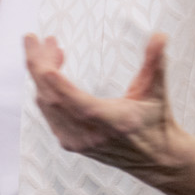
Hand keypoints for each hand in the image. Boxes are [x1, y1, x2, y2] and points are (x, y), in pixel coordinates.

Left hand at [24, 32, 194, 194]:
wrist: (155, 160)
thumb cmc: (157, 121)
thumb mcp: (157, 92)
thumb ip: (156, 62)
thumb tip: (160, 34)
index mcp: (115, 122)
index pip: (81, 105)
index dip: (60, 85)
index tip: (45, 64)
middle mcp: (92, 135)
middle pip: (54, 99)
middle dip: (39, 65)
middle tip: (33, 38)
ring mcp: (78, 141)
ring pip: (46, 104)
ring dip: (40, 74)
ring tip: (48, 47)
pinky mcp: (70, 143)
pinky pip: (48, 112)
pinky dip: (44, 89)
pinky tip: (50, 70)